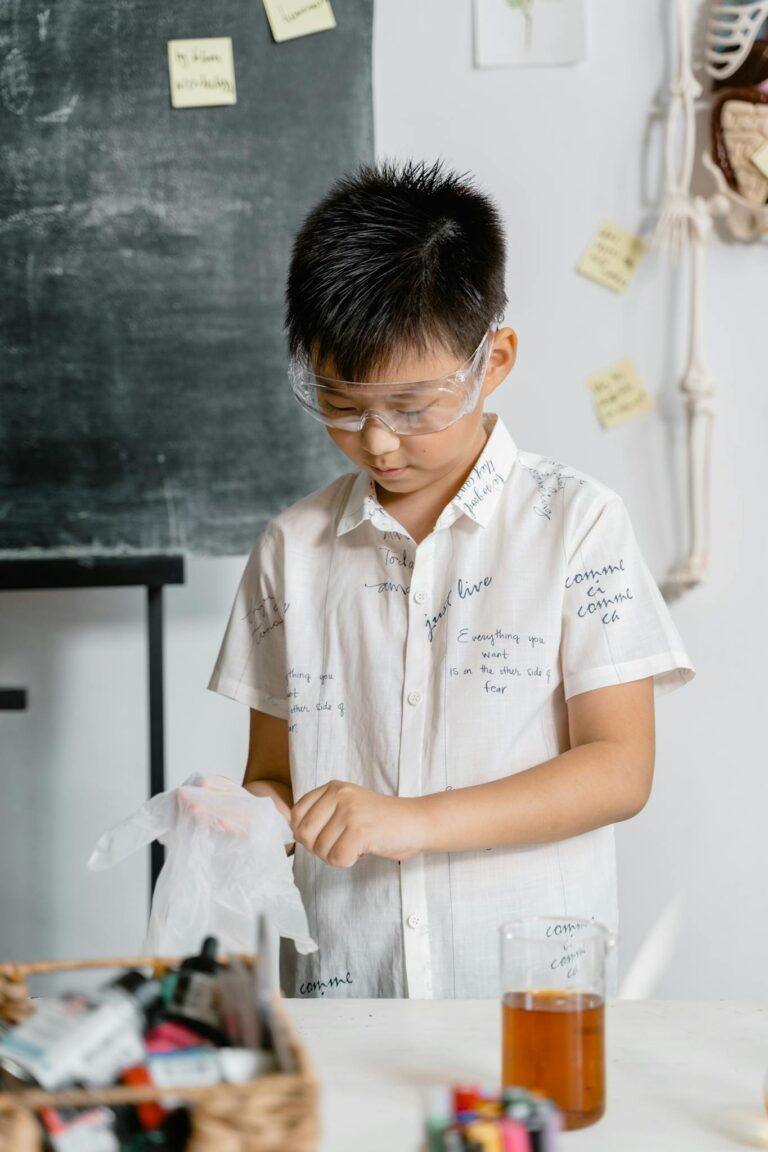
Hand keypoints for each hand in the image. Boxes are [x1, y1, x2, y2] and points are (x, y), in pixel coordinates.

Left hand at [290, 781, 425, 867]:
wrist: (416, 822)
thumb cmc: (381, 820)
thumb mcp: (347, 806)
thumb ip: (322, 814)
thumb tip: (295, 833)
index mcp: (333, 787)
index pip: (296, 814)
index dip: (306, 833)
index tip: (325, 836)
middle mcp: (338, 795)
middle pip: (303, 833)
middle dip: (319, 848)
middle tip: (340, 845)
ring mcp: (349, 811)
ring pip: (321, 850)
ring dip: (337, 856)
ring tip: (357, 844)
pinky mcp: (360, 830)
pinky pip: (338, 858)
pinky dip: (349, 861)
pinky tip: (363, 850)